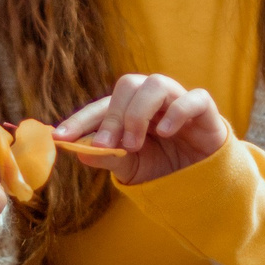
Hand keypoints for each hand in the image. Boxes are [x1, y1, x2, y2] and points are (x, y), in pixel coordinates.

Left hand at [57, 73, 230, 185]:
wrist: (201, 180)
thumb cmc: (162, 167)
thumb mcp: (130, 168)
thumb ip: (108, 158)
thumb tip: (79, 152)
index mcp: (130, 110)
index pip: (101, 107)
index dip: (79, 120)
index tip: (59, 137)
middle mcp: (152, 99)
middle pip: (128, 85)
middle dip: (113, 116)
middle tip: (106, 144)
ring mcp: (178, 100)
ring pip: (156, 84)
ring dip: (139, 113)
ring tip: (134, 144)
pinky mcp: (204, 109)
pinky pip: (193, 98)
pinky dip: (177, 112)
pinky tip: (166, 132)